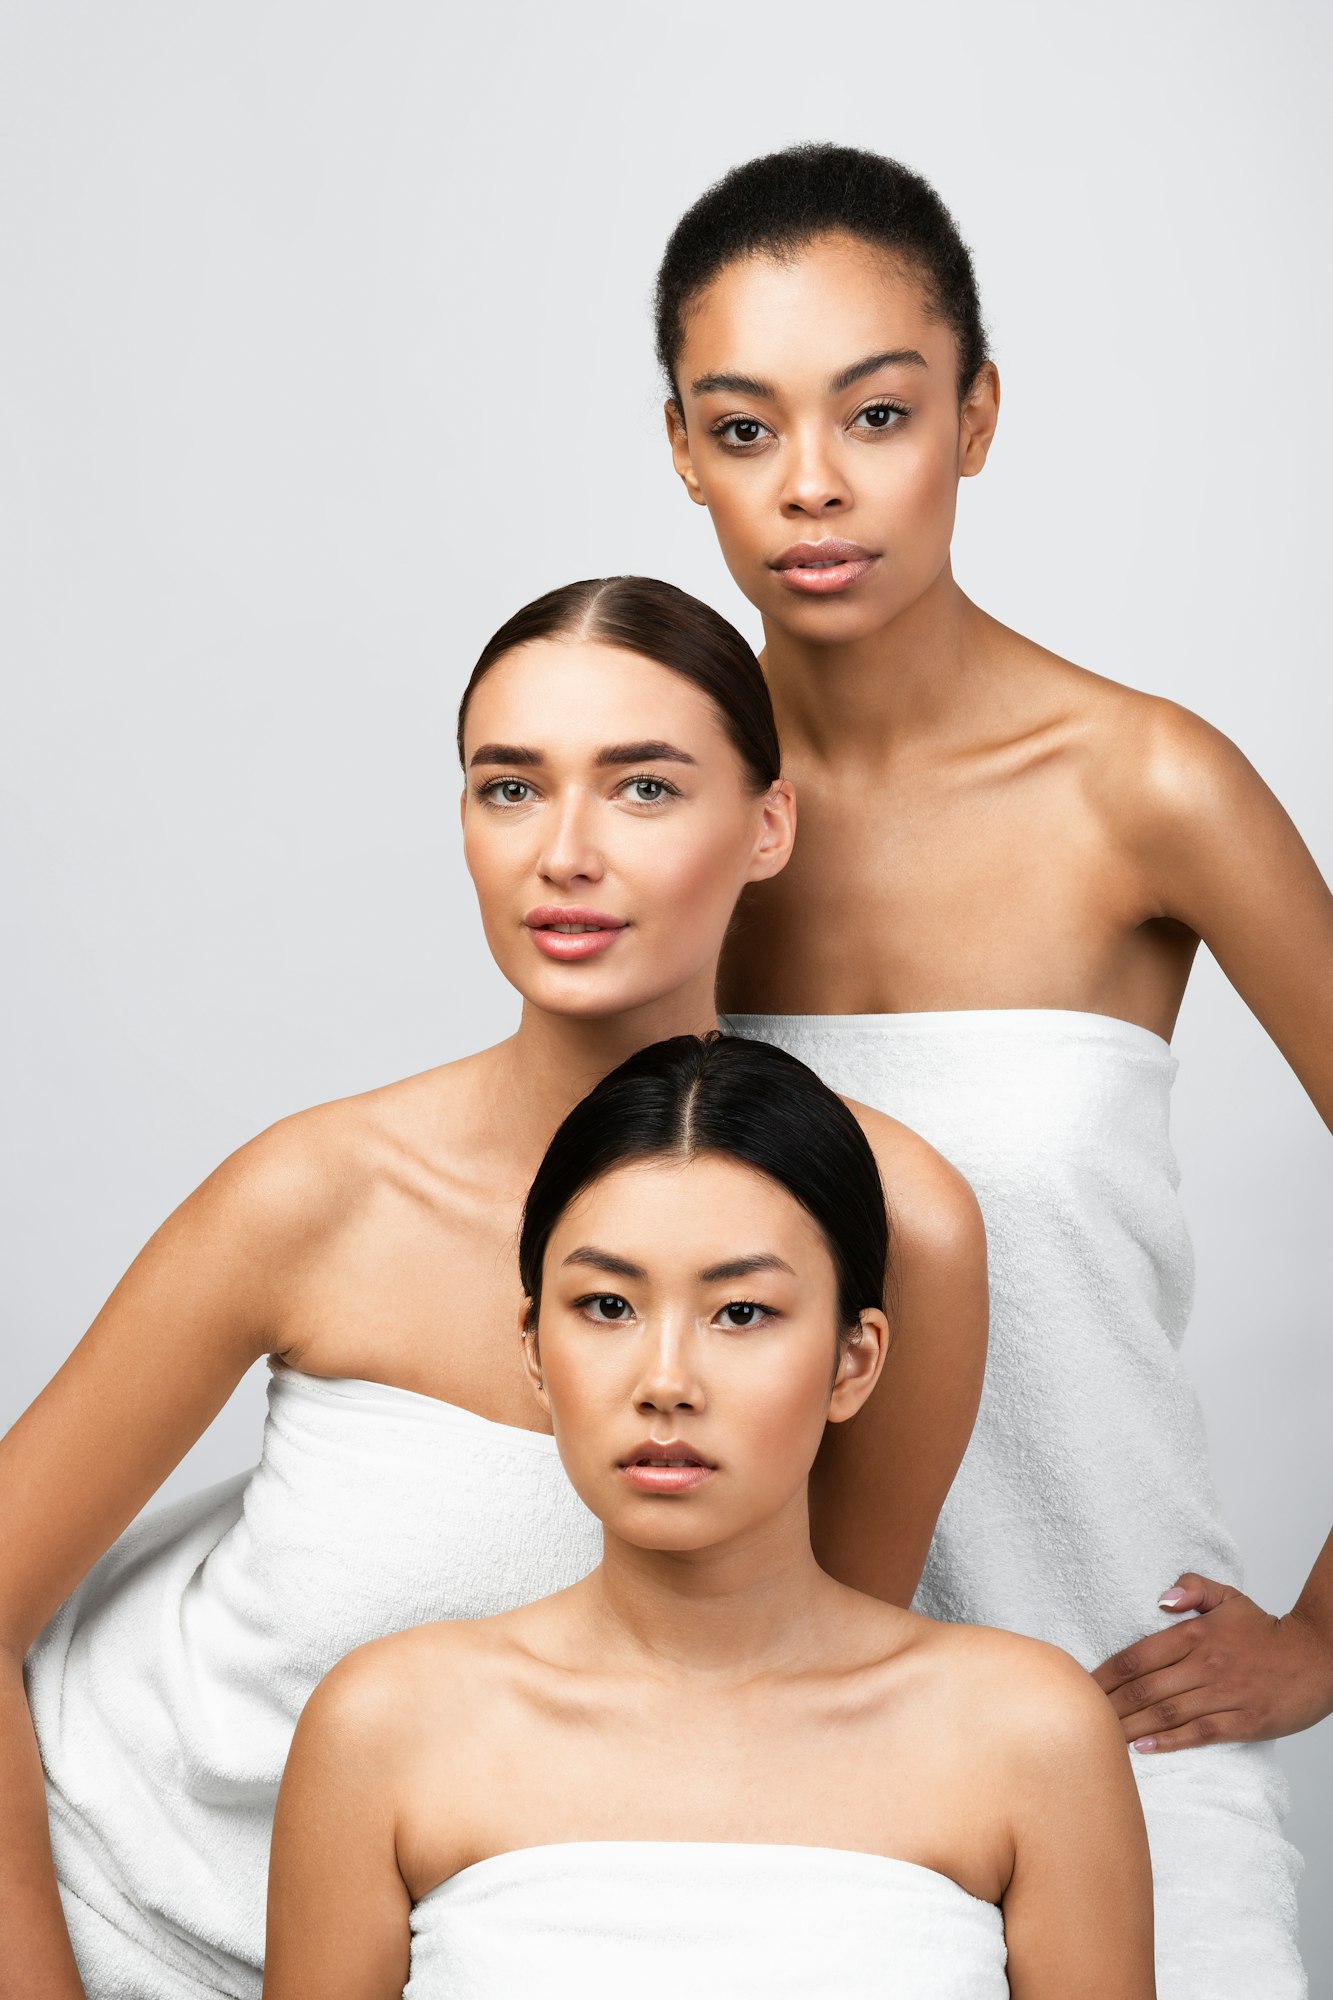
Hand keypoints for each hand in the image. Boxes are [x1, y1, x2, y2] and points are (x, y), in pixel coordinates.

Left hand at [1092, 1572, 1332, 1753]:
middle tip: (1082, 1718)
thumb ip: (1192, 1588)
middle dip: (1110, 1706)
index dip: (1106, 1675)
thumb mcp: (1228, 1597)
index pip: (1137, 1655)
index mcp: (1195, 1634)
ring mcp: (1224, 1694)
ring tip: (1104, 1739)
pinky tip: (1144, 1748)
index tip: (1082, 1687)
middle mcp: (1205, 1664)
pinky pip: (1199, 1733)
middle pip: (1145, 1689)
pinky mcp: (1243, 1722)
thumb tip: (1161, 1599)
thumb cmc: (1265, 1631)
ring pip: (1167, 1713)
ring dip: (1131, 1727)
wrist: (1317, 1657)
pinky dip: (1169, 1742)